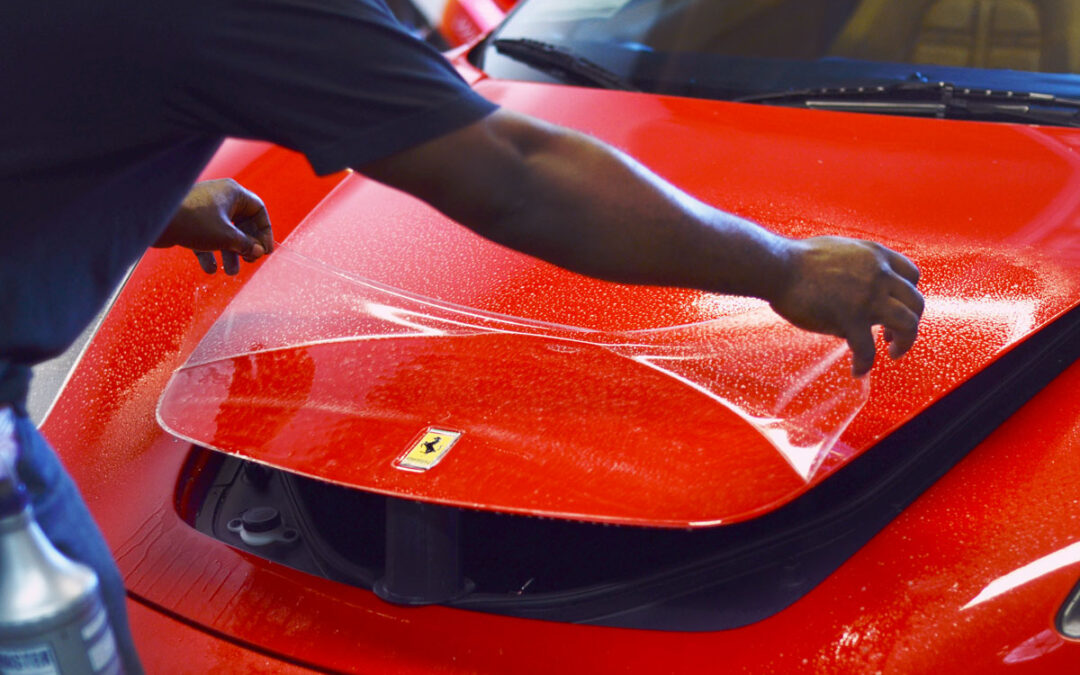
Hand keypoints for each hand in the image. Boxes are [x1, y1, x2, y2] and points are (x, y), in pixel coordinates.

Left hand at [153, 179, 273, 274]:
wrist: (155, 219)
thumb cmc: (193, 221)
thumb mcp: (227, 237)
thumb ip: (246, 245)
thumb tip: (258, 251)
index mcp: (233, 193)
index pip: (258, 211)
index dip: (265, 232)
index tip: (265, 250)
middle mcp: (221, 198)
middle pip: (243, 224)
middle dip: (246, 246)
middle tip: (249, 261)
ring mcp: (205, 209)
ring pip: (225, 233)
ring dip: (229, 253)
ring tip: (230, 272)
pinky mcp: (192, 221)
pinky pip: (207, 237)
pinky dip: (211, 253)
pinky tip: (210, 269)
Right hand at [768, 236, 923, 376]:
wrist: (777, 266)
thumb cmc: (796, 259)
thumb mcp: (840, 249)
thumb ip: (857, 264)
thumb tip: (855, 281)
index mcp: (875, 256)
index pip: (911, 275)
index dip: (908, 294)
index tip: (896, 307)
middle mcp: (879, 275)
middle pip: (916, 302)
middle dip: (911, 322)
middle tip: (893, 336)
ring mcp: (868, 298)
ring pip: (908, 325)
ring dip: (904, 343)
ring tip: (892, 353)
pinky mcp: (850, 320)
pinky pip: (868, 350)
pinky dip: (865, 364)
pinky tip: (857, 370)